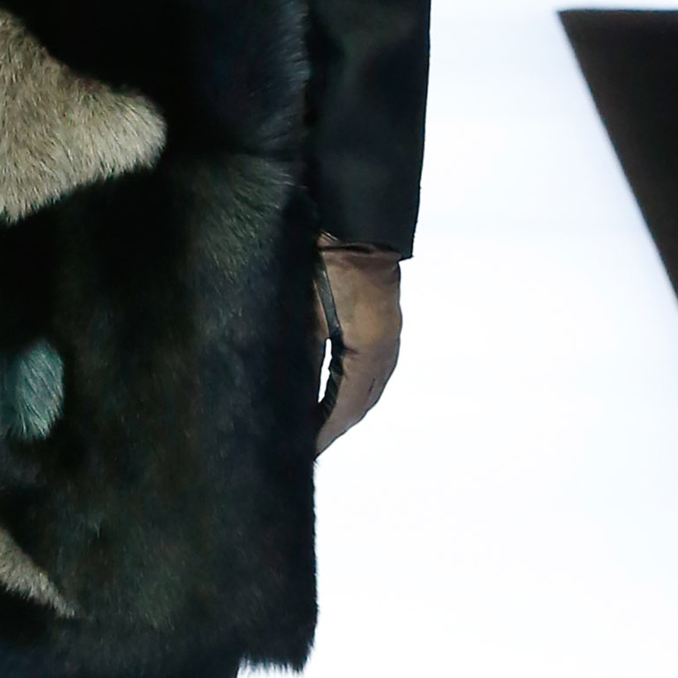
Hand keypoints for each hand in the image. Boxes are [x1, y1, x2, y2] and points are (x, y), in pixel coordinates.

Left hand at [315, 243, 401, 453]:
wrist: (358, 228)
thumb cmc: (328, 267)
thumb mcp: (307, 313)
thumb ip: (302, 357)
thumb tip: (289, 397)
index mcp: (367, 353)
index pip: (343, 407)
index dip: (323, 431)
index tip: (303, 450)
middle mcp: (384, 355)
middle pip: (359, 405)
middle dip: (333, 428)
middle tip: (306, 447)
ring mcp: (388, 344)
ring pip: (366, 392)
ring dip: (343, 413)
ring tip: (318, 430)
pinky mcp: (383, 333)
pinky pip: (369, 375)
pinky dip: (351, 392)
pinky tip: (334, 398)